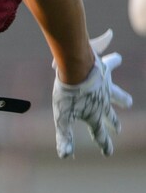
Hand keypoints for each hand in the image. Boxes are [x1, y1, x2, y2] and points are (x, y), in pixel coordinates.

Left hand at [52, 30, 131, 157]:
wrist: (76, 67)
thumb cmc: (67, 93)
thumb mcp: (62, 117)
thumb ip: (64, 137)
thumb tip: (65, 155)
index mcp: (94, 114)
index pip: (99, 133)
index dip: (104, 145)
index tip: (108, 154)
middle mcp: (103, 101)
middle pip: (109, 115)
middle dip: (114, 123)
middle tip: (119, 129)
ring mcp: (106, 85)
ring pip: (116, 92)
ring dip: (122, 98)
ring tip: (129, 102)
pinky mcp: (104, 69)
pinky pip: (109, 59)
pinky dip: (110, 53)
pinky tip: (110, 37)